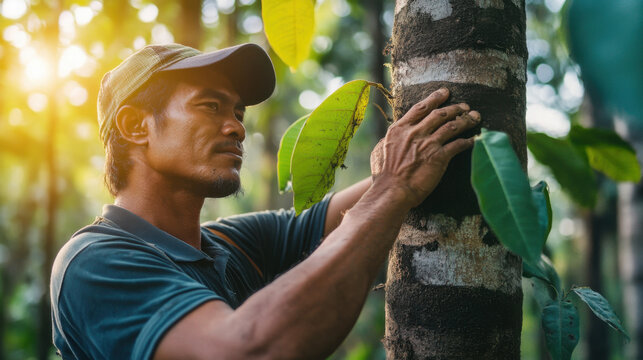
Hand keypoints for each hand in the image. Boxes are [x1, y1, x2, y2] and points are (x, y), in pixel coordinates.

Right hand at [370, 88, 479, 208]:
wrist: (392, 191)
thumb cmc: (383, 176)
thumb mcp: (379, 151)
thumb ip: (387, 141)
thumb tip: (388, 138)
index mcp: (400, 129)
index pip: (420, 108)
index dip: (435, 98)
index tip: (445, 93)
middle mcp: (415, 133)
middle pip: (440, 114)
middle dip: (455, 107)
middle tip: (465, 106)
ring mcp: (428, 144)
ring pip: (452, 126)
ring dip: (466, 120)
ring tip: (475, 117)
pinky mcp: (439, 157)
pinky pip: (457, 145)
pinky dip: (467, 141)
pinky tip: (474, 140)